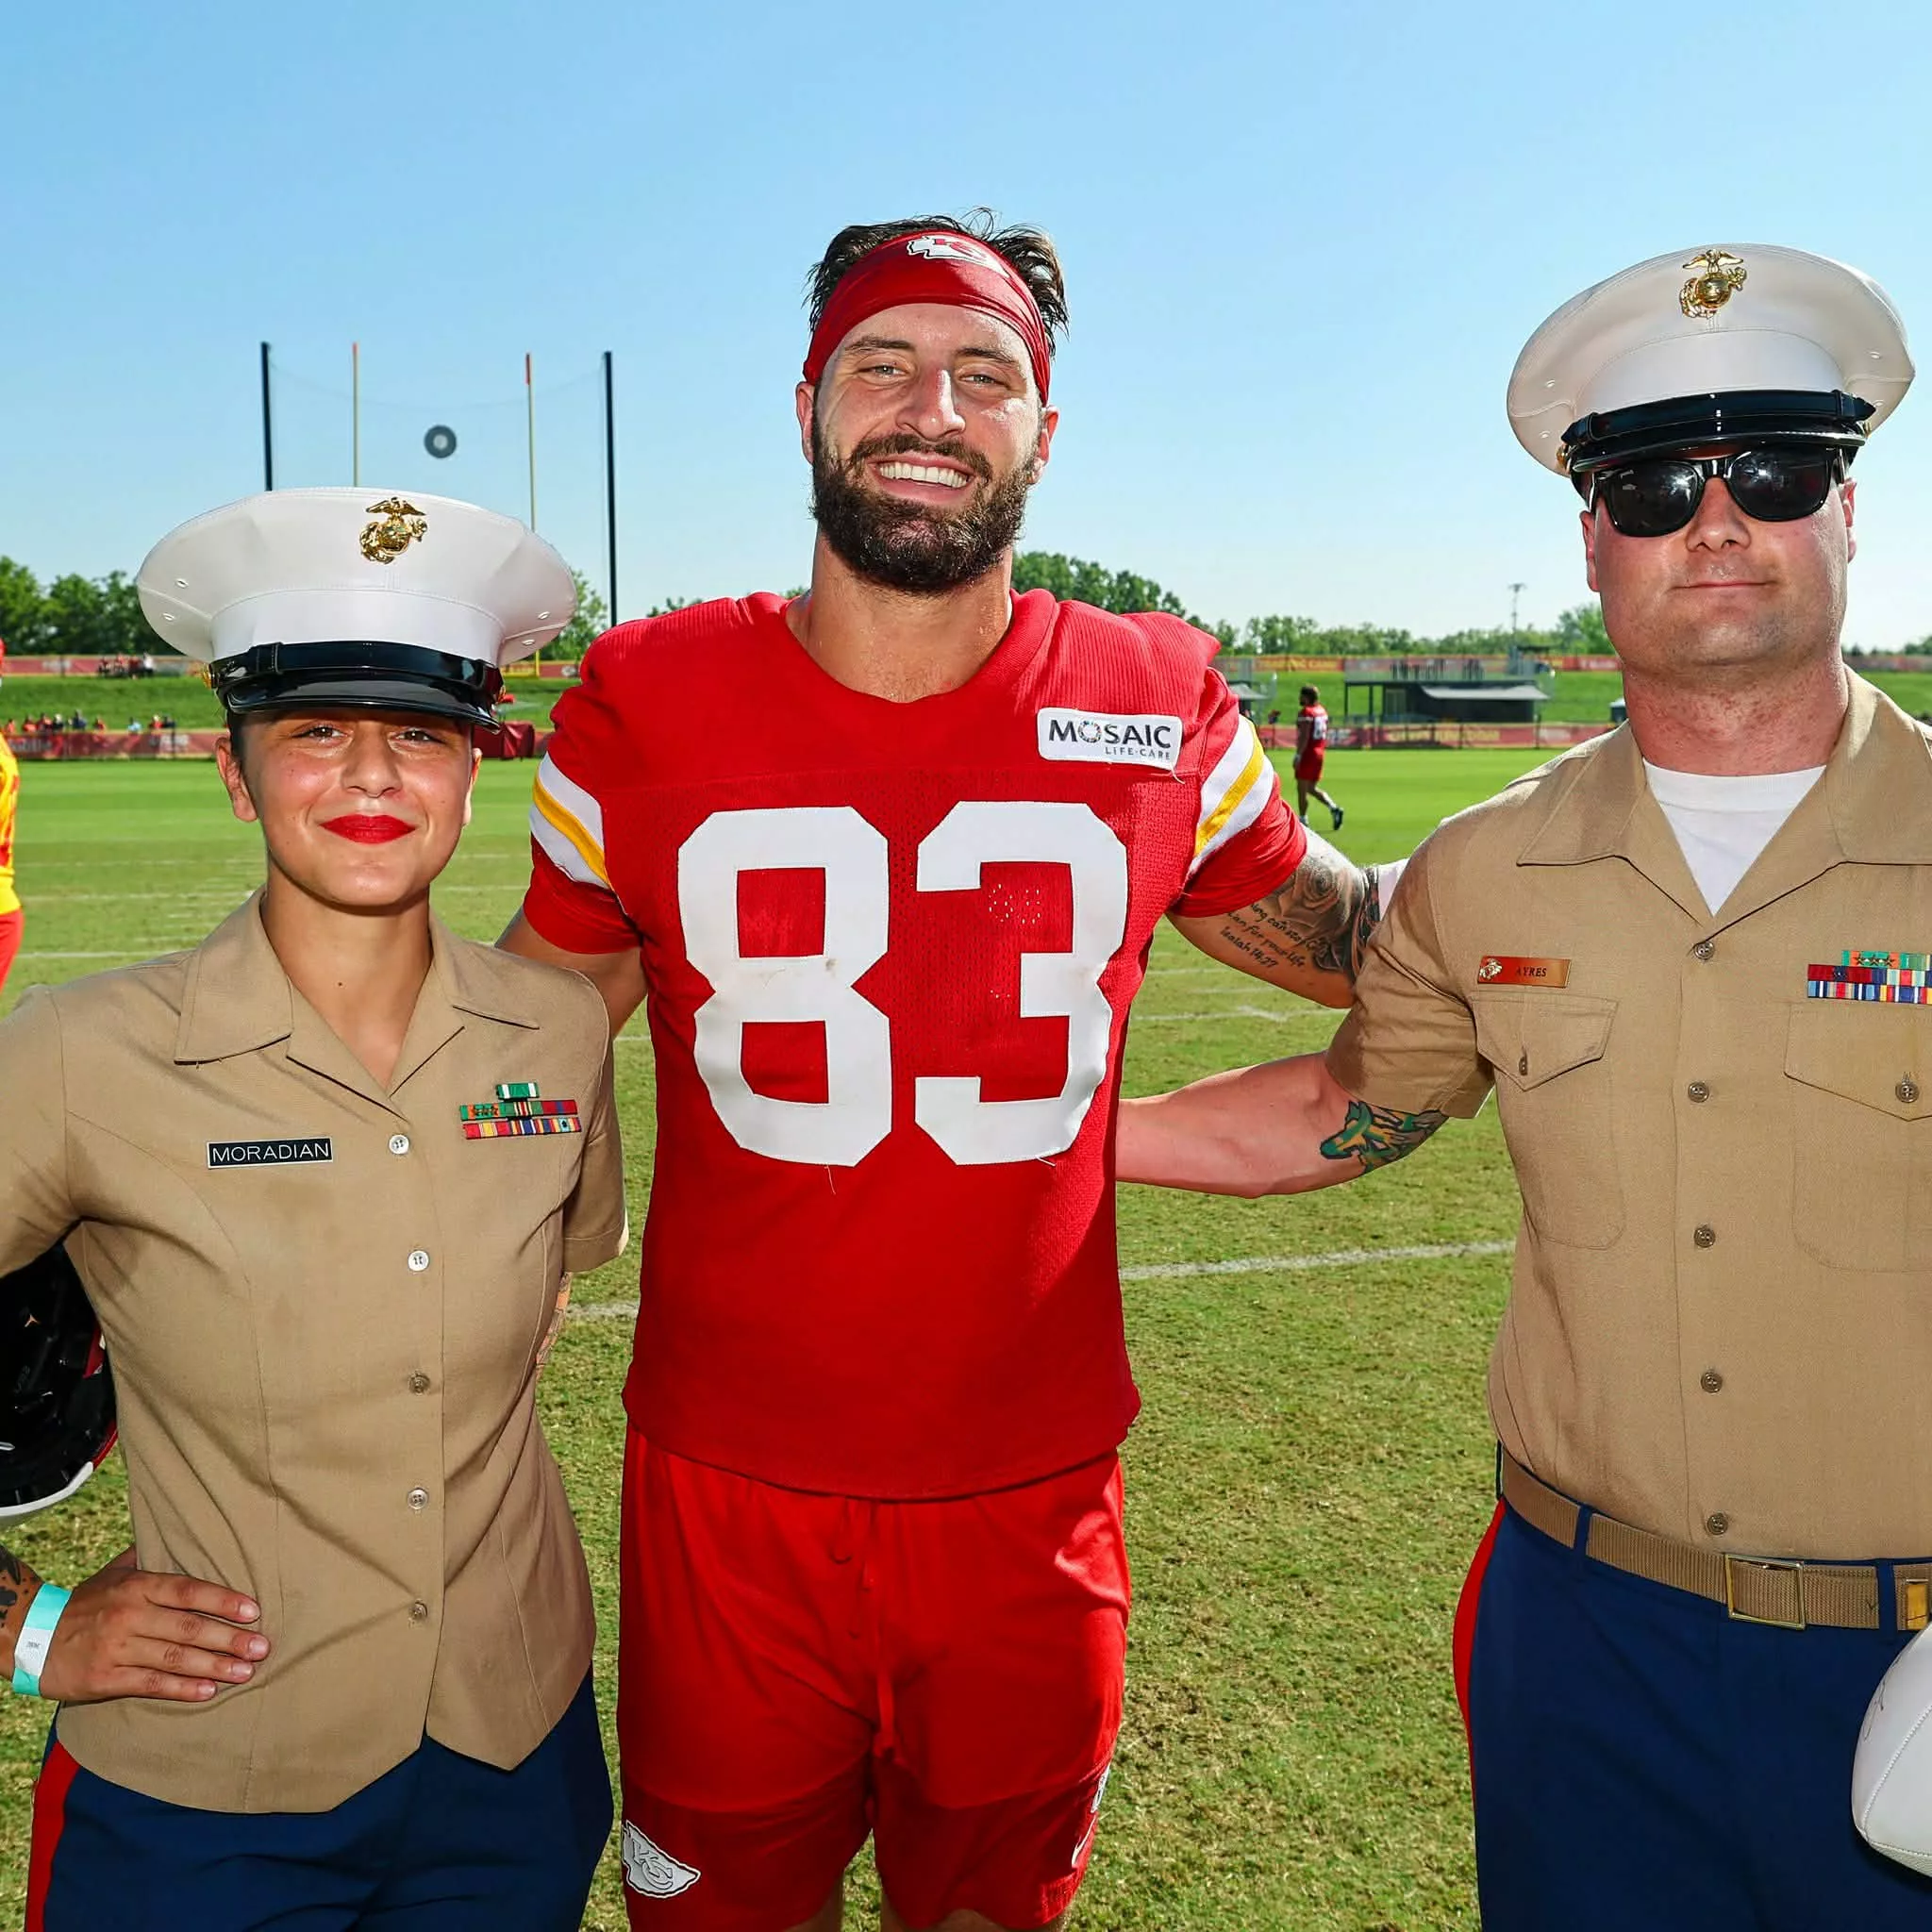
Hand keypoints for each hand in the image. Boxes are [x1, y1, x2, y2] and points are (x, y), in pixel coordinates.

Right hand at [35, 1548, 269, 1704]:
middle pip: (189, 1627)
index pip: (189, 1591)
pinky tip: (208, 1691)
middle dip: (230, 1639)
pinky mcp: (106, 1679)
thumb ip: (150, 1557)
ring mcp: (118, 1649)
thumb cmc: (85, 1604)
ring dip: (214, 1667)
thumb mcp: (114, 1573)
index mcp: (137, 1586)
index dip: (223, 1601)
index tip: (254, 1611)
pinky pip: (151, 1684)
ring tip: (245, 1672)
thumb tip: (184, 1534)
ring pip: (174, 1658)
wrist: (32, 1637)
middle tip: (262, 1648)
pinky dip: (181, 1689)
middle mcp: (130, 1616)